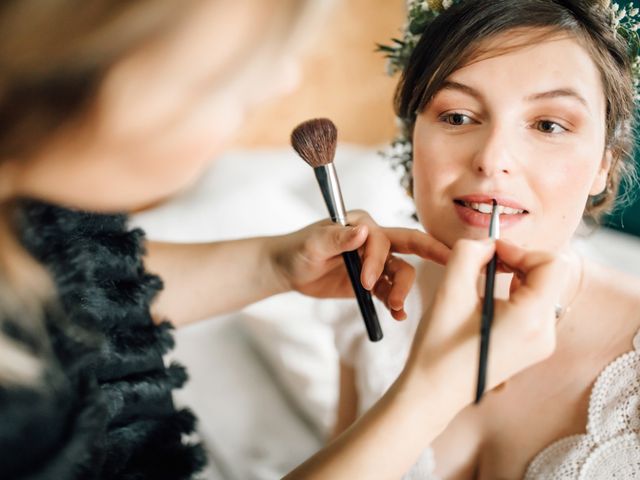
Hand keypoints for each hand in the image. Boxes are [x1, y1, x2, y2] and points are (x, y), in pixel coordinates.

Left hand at [269, 210, 449, 319]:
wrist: (287, 269)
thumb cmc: (297, 250)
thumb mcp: (312, 245)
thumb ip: (336, 238)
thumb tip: (363, 230)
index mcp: (361, 224)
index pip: (382, 238)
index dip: (377, 260)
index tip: (365, 283)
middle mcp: (373, 239)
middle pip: (409, 245)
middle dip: (429, 254)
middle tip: (446, 265)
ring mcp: (375, 261)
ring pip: (401, 272)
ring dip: (403, 290)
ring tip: (396, 309)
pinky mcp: (371, 281)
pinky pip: (390, 291)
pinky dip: (396, 302)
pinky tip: (398, 315)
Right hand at [405, 238, 568, 401]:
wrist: (433, 391)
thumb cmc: (438, 347)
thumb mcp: (451, 291)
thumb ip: (469, 253)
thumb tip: (487, 242)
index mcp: (530, 319)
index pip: (551, 264)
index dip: (521, 250)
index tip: (491, 253)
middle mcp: (545, 333)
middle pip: (548, 275)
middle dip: (517, 261)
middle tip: (484, 263)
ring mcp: (540, 344)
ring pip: (541, 289)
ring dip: (514, 276)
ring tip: (481, 282)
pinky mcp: (531, 348)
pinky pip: (533, 307)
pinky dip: (513, 294)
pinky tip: (487, 301)